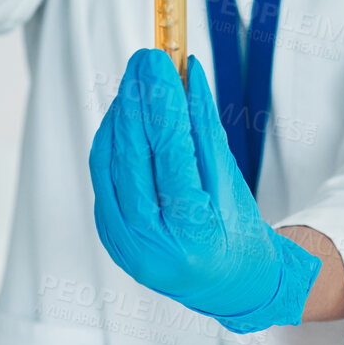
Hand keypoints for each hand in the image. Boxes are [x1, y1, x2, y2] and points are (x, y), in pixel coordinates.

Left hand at [89, 49, 320, 332]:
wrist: (230, 286)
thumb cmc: (239, 232)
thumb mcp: (232, 180)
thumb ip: (205, 127)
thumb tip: (187, 72)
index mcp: (193, 232)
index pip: (170, 152)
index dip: (163, 101)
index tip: (162, 60)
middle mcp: (152, 244)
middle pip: (133, 154)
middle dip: (137, 98)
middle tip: (144, 58)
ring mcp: (126, 245)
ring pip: (110, 163)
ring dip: (121, 115)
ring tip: (136, 80)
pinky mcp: (111, 238)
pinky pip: (104, 178)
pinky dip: (112, 140)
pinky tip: (125, 114)